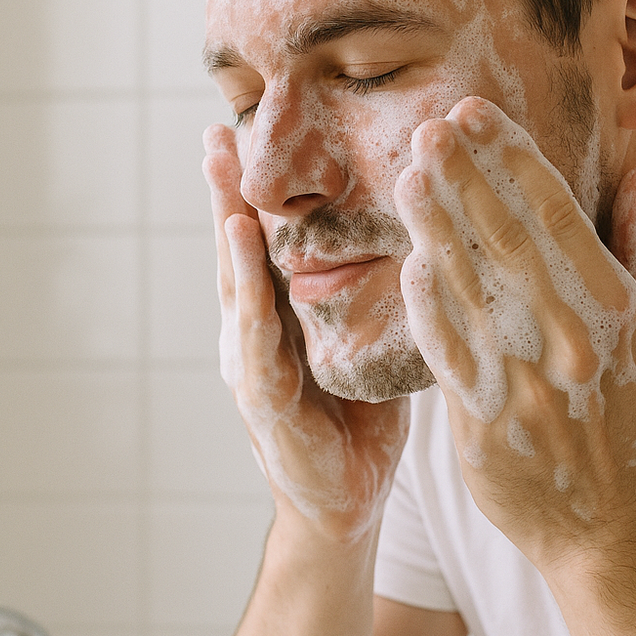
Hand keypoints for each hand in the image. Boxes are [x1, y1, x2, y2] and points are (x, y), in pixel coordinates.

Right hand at [204, 125, 409, 543]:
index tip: (247, 129)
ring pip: (235, 290)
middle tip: (218, 133)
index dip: (254, 189)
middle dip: (226, 194)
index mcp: (279, 316)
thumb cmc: (359, 423)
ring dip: (228, 237)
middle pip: (236, 252)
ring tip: (224, 184)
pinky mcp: (266, 404)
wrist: (346, 506)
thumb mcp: (365, 342)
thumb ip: (370, 294)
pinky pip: (258, 346)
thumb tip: (417, 230)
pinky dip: (250, 304)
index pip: (263, 241)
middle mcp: (255, 334)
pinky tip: (248, 269)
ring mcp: (252, 368)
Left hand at [392, 97, 635, 567]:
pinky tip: (407, 262)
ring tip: (407, 174)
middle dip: (464, 175)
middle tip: (429, 127)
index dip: (512, 156)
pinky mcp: (482, 419)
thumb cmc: (627, 412)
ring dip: (434, 225)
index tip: (477, 113)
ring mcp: (524, 377)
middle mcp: (570, 334)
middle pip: (506, 237)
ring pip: (470, 284)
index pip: (554, 211)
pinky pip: (447, 348)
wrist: (607, 520)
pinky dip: (426, 305)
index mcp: (613, 304)